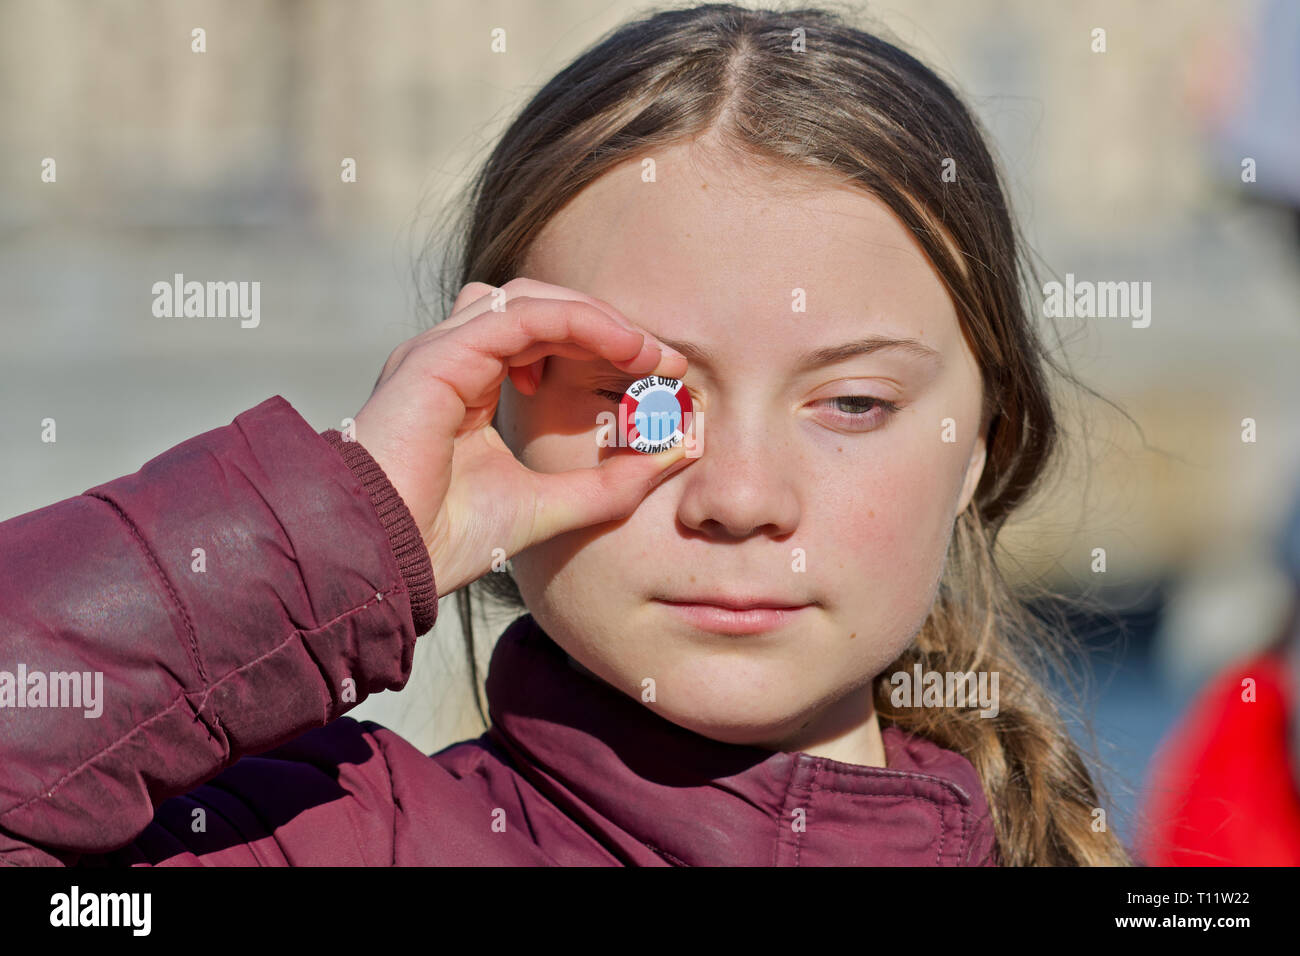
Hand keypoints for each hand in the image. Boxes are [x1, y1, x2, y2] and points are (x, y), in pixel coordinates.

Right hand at [351, 278, 694, 595]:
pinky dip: (575, 322)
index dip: (603, 344)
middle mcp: (450, 359)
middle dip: (608, 326)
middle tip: (664, 360)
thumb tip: (672, 454)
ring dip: (595, 318)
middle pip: (538, 307)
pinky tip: (617, 348)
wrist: (379, 563)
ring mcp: (439, 352)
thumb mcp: (548, 506)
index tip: (661, 375)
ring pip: (528, 299)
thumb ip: (607, 483)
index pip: (540, 336)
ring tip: (644, 353)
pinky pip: (518, 316)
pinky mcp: (437, 357)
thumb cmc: (441, 539)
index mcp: (467, 385)